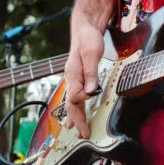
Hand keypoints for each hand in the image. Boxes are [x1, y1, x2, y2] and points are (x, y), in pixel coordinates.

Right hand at [64, 18, 104, 138]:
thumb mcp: (92, 53)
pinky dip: (76, 110)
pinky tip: (76, 118)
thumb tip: (92, 91)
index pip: (76, 95)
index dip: (84, 98)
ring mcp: (73, 80)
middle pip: (70, 104)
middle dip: (77, 120)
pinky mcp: (78, 79)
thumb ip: (91, 73)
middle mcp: (70, 79)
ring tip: (78, 131)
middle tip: (83, 135)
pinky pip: (75, 98)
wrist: (84, 28)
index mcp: (72, 74)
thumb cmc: (88, 39)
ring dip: (76, 118)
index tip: (93, 96)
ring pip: (72, 103)